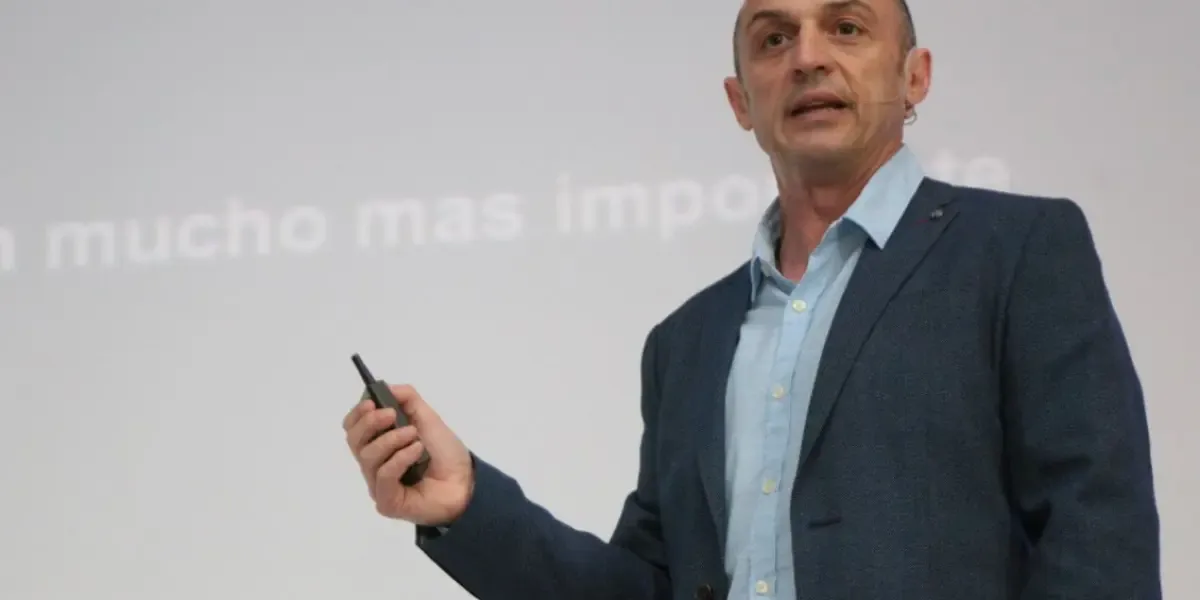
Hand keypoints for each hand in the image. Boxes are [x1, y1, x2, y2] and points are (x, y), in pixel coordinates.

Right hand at [342, 384, 473, 525]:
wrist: (466, 481)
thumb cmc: (445, 453)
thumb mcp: (427, 418)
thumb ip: (407, 400)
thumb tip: (386, 387)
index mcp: (379, 445)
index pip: (353, 429)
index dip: (357, 415)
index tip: (371, 403)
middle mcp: (374, 465)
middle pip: (354, 441)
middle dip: (370, 423)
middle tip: (392, 415)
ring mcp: (379, 485)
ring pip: (368, 457)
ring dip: (391, 439)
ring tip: (414, 435)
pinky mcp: (387, 502)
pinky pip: (383, 476)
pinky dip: (399, 458)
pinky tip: (416, 450)